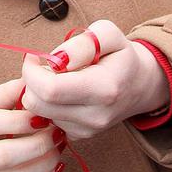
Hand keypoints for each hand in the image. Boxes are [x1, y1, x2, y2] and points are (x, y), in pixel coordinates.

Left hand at [19, 20, 167, 139]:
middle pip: (38, 105)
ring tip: (55, 77)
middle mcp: (96, 116)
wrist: (140, 84)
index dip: (32, 71)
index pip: (50, 89)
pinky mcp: (80, 136)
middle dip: (30, 81)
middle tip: (42, 65)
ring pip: (39, 114)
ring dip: (38, 93)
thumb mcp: (107, 34)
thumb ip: (81, 44)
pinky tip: (61, 93)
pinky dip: (46, 106)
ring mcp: (88, 130)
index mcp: (104, 89)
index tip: (34, 56)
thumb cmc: (120, 55)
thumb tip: (57, 59)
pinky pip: (48, 122)